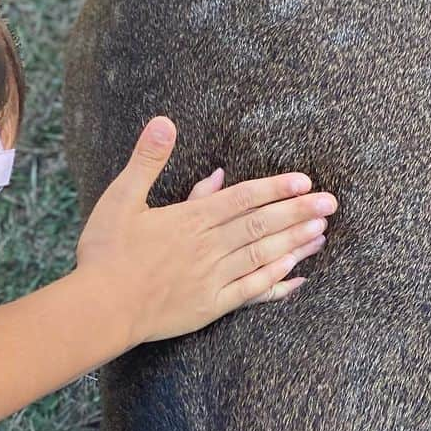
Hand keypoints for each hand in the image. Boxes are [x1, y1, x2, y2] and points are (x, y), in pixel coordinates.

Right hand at [76, 117, 334, 345]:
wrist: (99, 309)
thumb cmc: (106, 253)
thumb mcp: (121, 197)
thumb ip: (147, 160)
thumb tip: (164, 122)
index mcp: (190, 219)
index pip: (242, 198)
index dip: (276, 189)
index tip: (305, 181)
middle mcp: (208, 247)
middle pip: (261, 225)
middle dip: (298, 212)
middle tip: (331, 203)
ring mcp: (213, 278)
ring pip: (262, 256)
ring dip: (295, 243)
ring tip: (322, 231)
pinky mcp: (211, 306)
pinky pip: (251, 292)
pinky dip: (276, 282)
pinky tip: (298, 274)